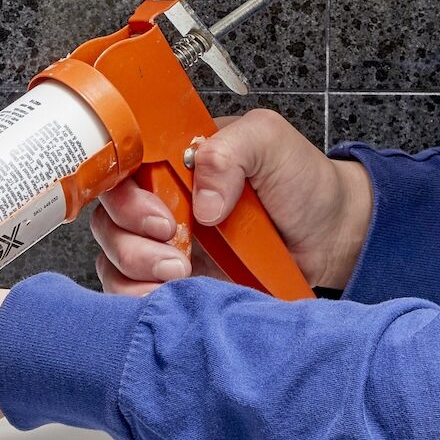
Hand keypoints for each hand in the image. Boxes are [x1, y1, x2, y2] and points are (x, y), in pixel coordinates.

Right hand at [91, 109, 372, 294]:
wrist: (331, 237)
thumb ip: (230, 150)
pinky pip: (129, 291)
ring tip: (182, 272)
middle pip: (108, 220)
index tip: (161, 217)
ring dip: (137, 270)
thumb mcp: (271, 142)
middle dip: (132, 240)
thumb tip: (200, 198)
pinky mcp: (169, 281)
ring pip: (112, 259)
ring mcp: (161, 245)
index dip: (126, 196)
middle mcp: (158, 202)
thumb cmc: (302, 184)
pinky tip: (171, 294)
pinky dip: (139, 297)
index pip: (118, 171)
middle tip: (176, 248)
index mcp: (171, 162)